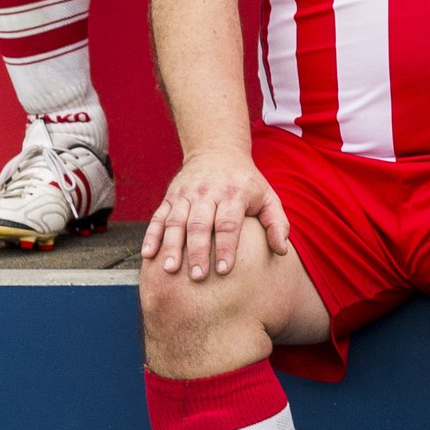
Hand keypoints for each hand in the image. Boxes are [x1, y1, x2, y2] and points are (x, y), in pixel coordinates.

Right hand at [141, 148, 291, 282]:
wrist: (217, 152)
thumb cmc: (246, 183)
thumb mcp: (268, 196)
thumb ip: (277, 223)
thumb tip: (282, 251)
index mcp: (233, 194)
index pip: (228, 223)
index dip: (225, 247)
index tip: (224, 270)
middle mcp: (207, 193)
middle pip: (199, 225)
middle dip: (197, 252)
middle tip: (196, 277)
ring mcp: (185, 194)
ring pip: (175, 222)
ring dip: (171, 247)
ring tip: (170, 270)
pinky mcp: (170, 197)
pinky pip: (158, 218)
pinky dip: (152, 236)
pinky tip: (148, 255)